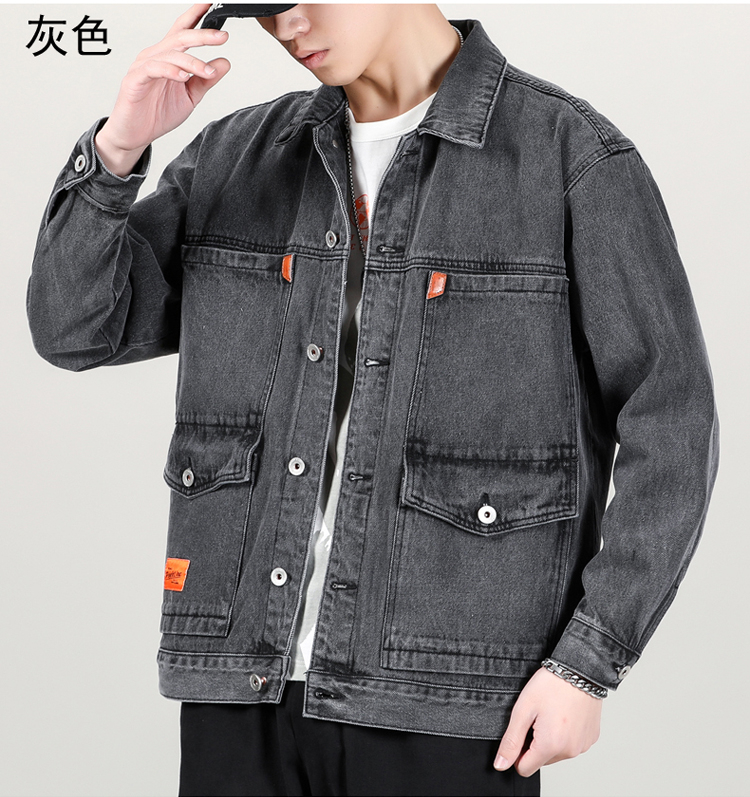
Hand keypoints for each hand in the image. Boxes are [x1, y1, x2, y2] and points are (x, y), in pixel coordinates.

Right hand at [95, 3, 230, 175]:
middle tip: (222, 36)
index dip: (196, 15)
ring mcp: (143, 66)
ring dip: (192, 61)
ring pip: (170, 54)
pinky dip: (170, 71)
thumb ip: (205, 80)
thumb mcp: (190, 97)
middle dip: (202, 35)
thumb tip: (224, 62)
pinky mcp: (135, 80)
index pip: (183, 30)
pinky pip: (153, 69)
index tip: (212, 5)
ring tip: (207, 71)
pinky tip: (183, 76)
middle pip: (179, 37)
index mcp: (168, 57)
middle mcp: (155, 56)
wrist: (135, 135)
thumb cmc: (156, 113)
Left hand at [494, 666, 601, 776]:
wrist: (580, 669)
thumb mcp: (523, 709)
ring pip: (556, 753)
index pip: (524, 768)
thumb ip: (511, 741)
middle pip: (540, 760)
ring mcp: (582, 746)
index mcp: (551, 746)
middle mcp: (569, 751)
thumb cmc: (551, 685)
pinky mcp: (590, 738)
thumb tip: (501, 765)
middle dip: (534, 743)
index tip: (522, 729)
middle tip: (537, 716)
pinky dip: (564, 734)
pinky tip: (563, 714)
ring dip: (550, 739)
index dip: (518, 751)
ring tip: (551, 713)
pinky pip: (571, 745)